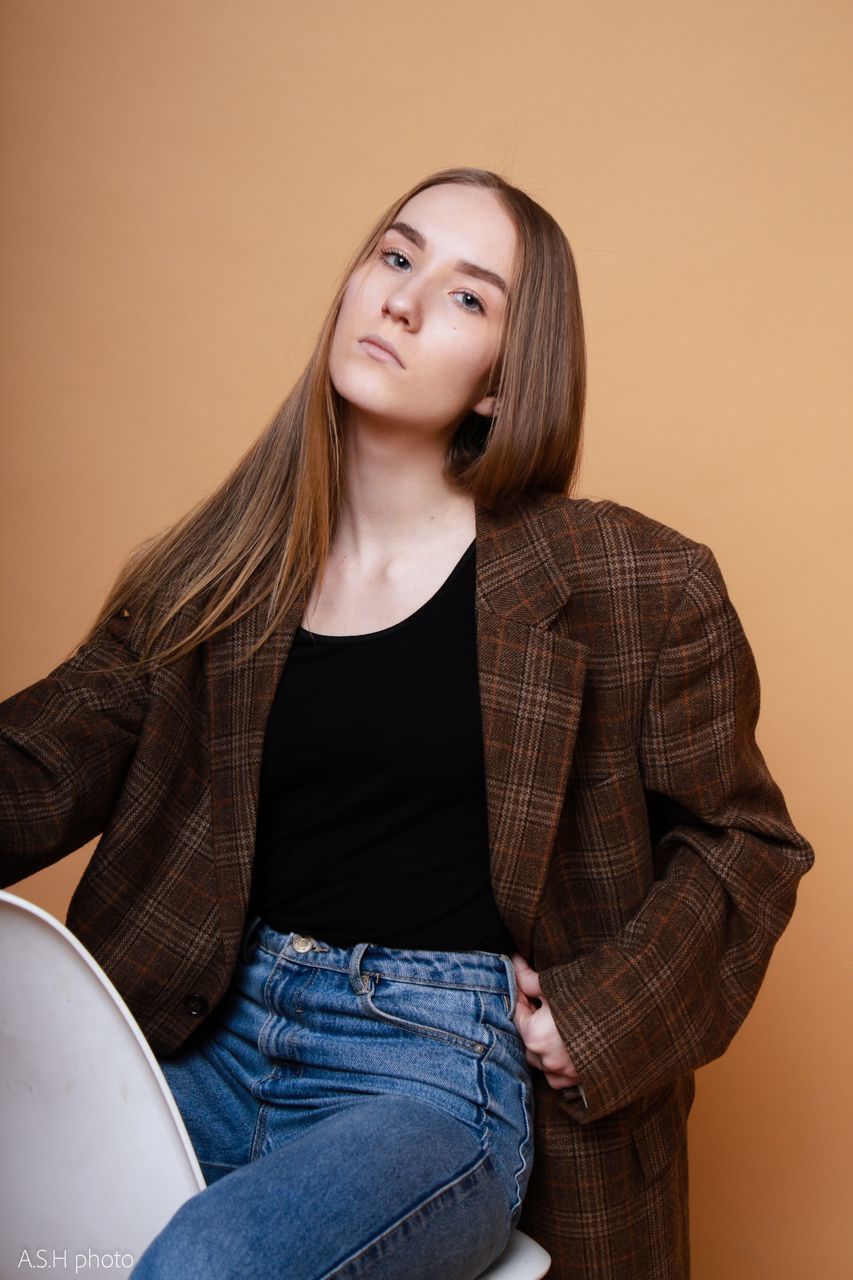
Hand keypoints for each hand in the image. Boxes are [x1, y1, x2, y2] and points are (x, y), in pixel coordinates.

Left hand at [510, 952, 580, 1089]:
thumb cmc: (593, 999)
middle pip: (529, 1037)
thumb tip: (516, 963)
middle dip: (534, 1019)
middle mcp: (547, 1060)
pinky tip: (571, 1043)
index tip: (529, 986)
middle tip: (547, 1001)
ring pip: (543, 1058)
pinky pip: (559, 1074)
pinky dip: (560, 1061)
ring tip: (561, 1021)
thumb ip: (530, 979)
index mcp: (536, 1036)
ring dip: (546, 1042)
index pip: (518, 1014)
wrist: (632, 1018)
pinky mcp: (579, 1083)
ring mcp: (564, 1075)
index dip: (524, 997)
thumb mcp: (558, 984)